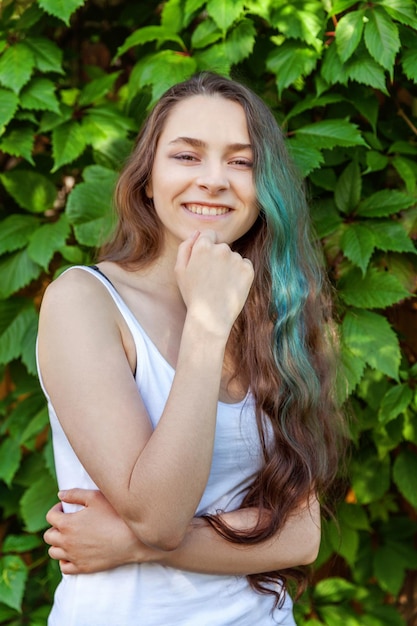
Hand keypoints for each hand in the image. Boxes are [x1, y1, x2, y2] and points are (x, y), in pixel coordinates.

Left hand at [44, 489, 161, 573]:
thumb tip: (60, 494)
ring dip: (58, 543)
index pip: (50, 516)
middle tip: (67, 522)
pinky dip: (64, 560)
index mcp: (67, 524)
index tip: (65, 507)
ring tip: (70, 537)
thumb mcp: (95, 497)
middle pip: (49, 536)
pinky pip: (64, 567)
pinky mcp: (82, 568)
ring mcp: (74, 556)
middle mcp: (66, 542)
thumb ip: (75, 494)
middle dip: (55, 527)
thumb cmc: (115, 515)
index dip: (56, 509)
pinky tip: (73, 552)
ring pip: (53, 552)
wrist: (131, 540)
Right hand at [175, 230, 253, 336]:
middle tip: (211, 279)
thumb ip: (186, 247)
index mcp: (203, 246)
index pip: (209, 234)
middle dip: (217, 258)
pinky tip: (231, 287)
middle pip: (222, 247)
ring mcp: (237, 259)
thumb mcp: (179, 270)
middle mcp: (222, 249)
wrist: (210, 317)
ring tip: (221, 286)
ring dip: (229, 267)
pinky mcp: (248, 270)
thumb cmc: (193, 294)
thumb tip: (197, 233)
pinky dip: (240, 274)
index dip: (206, 248)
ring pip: (234, 257)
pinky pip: (245, 266)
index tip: (205, 262)